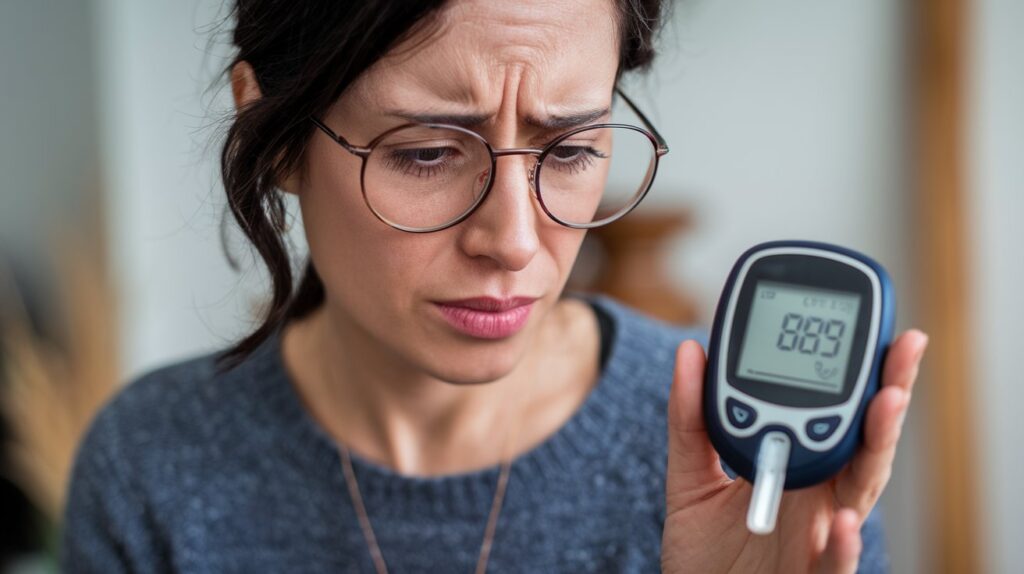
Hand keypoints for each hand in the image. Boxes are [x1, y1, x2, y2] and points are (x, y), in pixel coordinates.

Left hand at [661, 330, 927, 573]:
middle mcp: (819, 500)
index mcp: (798, 469)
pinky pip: (833, 568)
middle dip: (887, 396)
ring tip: (886, 403)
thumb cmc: (706, 553)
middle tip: (902, 349)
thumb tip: (690, 351)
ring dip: (877, 449)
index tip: (869, 333)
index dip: (855, 378)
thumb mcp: (690, 479)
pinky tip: (845, 520)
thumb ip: (690, 420)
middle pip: (863, 443)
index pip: (835, 416)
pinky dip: (843, 547)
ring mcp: (818, 539)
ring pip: (860, 493)